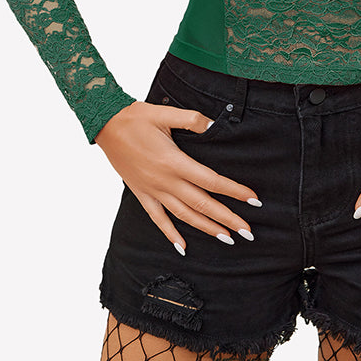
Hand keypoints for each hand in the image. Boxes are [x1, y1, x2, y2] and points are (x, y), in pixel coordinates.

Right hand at [94, 101, 260, 254]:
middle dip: (227, 218)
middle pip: (202, 204)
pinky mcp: (141, 194)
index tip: (253, 199)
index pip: (211, 181)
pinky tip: (182, 247)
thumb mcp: (166, 113)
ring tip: (227, 238)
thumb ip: (192, 120)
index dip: (234, 191)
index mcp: (174, 162)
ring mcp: (153, 191)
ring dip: (207, 228)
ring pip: (184, 215)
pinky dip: (170, 234)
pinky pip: (158, 219)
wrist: (106, 126)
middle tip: (248, 232)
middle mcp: (165, 181)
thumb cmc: (136, 118)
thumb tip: (213, 125)